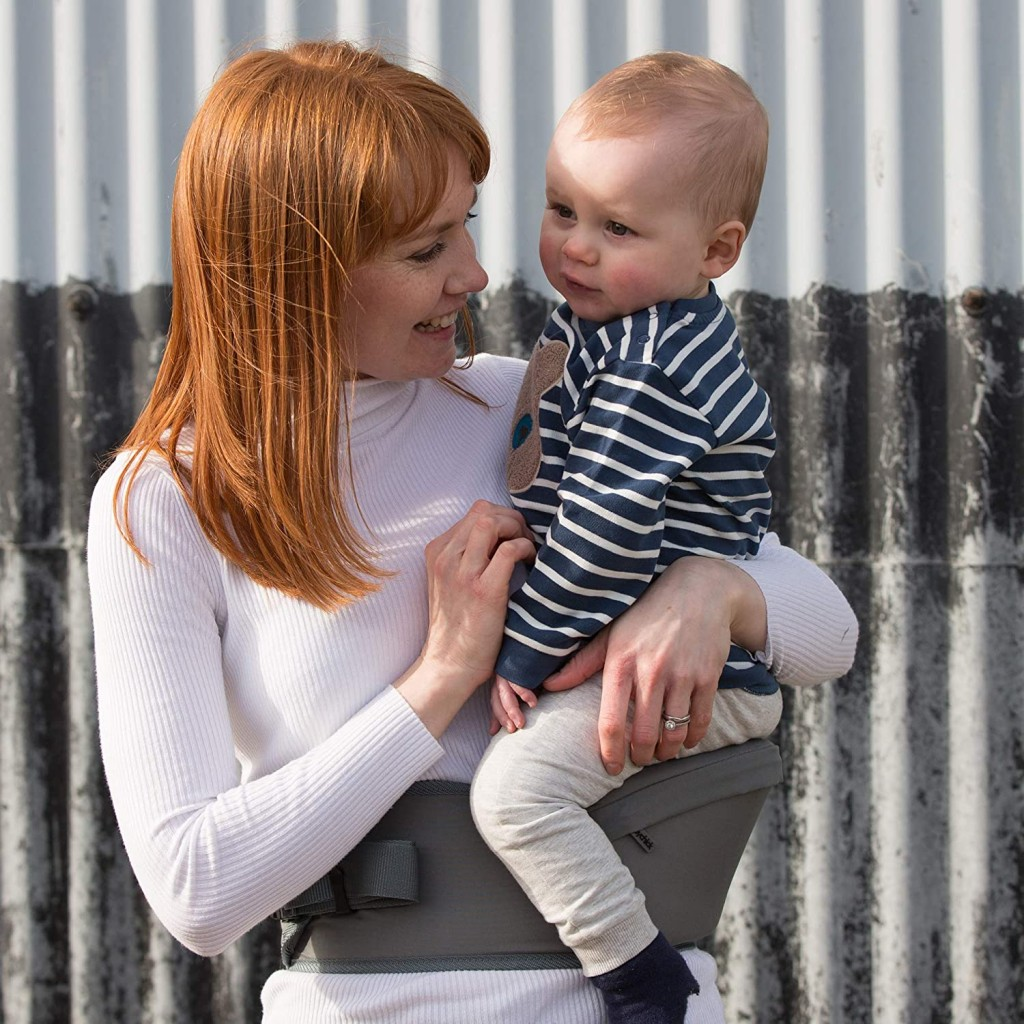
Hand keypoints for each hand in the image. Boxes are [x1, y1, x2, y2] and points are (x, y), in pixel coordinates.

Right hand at [397, 501, 534, 737]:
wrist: (450, 665)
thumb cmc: (458, 625)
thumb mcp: (451, 582)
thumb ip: (466, 556)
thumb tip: (501, 534)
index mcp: (437, 552)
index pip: (475, 512)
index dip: (501, 518)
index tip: (515, 536)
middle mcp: (446, 557)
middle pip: (483, 511)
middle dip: (512, 519)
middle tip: (525, 540)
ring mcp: (462, 573)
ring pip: (492, 522)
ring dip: (518, 530)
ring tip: (527, 550)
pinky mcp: (483, 590)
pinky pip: (509, 550)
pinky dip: (525, 549)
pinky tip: (530, 563)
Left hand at [544, 556, 765, 772]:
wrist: (699, 590)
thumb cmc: (647, 613)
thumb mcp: (611, 633)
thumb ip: (582, 663)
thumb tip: (549, 685)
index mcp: (621, 662)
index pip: (610, 721)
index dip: (610, 753)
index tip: (612, 767)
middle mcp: (651, 671)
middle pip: (643, 735)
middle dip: (641, 756)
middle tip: (639, 759)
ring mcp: (682, 675)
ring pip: (673, 732)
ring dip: (667, 751)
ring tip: (661, 752)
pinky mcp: (709, 676)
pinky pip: (700, 720)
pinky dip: (693, 738)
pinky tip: (686, 740)